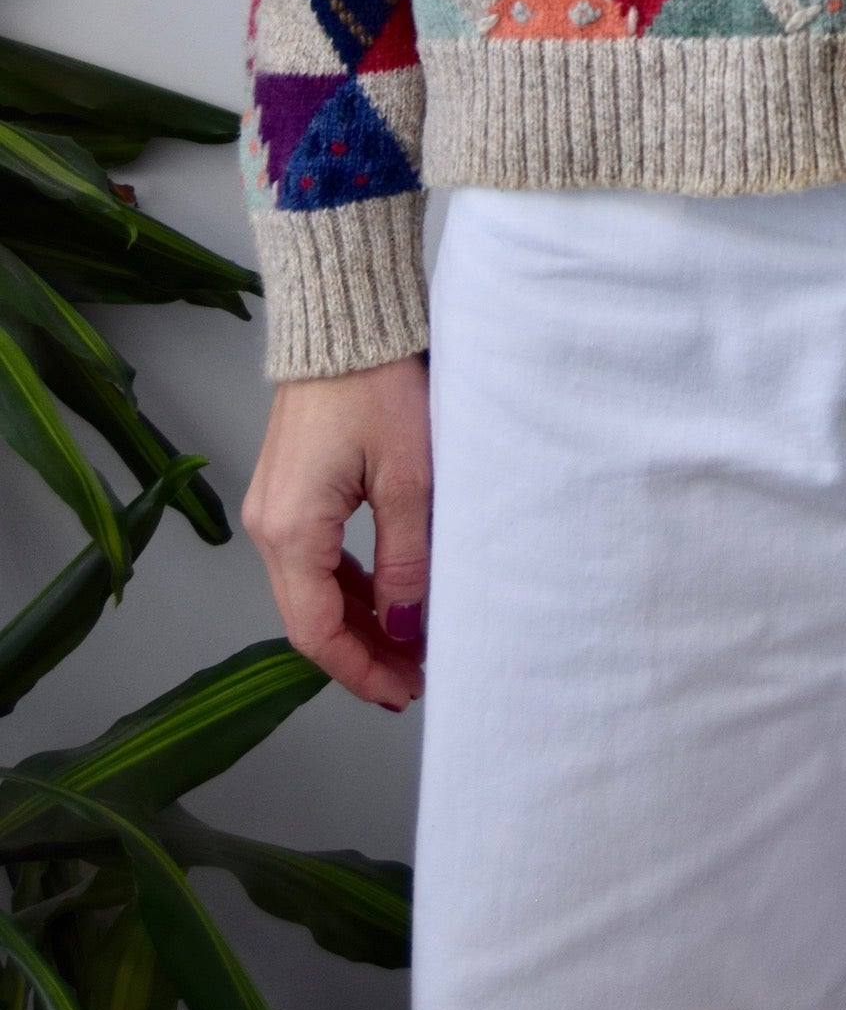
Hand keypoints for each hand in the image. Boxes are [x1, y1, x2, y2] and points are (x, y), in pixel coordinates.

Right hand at [243, 357, 432, 711]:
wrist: (345, 318)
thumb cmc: (378, 385)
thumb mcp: (409, 479)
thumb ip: (407, 561)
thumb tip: (406, 628)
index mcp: (290, 531)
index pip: (318, 632)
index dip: (361, 671)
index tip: (404, 691)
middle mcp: (268, 525)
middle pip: (310, 618)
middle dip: (362, 654)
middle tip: (413, 678)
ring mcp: (274, 507)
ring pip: (312, 590)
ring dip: (358, 622)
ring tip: (407, 647)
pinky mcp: (289, 489)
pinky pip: (314, 557)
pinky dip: (349, 585)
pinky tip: (387, 598)